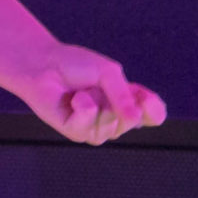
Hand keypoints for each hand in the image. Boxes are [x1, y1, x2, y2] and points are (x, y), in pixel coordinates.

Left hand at [15, 41, 167, 144]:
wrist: (43, 64)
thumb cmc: (76, 65)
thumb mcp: (108, 73)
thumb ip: (123, 94)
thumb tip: (135, 118)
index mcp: (127, 104)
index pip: (153, 116)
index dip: (153, 109)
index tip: (145, 96)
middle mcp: (114, 120)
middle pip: (132, 121)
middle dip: (117, 99)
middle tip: (99, 84)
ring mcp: (95, 129)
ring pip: (110, 125)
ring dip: (96, 101)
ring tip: (82, 91)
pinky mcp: (76, 133)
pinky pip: (89, 125)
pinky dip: (83, 107)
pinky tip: (74, 99)